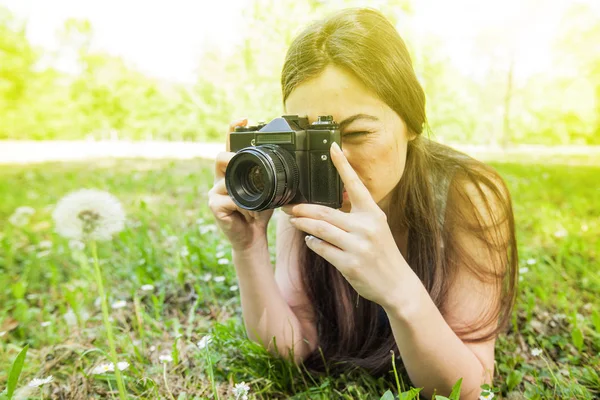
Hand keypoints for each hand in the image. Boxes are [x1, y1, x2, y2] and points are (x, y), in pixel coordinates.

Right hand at [207, 118, 273, 251]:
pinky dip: (244, 207)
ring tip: (256, 206)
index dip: (232, 130)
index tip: (242, 119)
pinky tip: (249, 214)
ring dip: (246, 192)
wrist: (252, 238)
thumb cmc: (259, 213)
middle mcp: (220, 179)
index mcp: (233, 172)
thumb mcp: (268, 191)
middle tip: (248, 166)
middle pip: (221, 157)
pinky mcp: (214, 206)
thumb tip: (288, 163)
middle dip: (234, 158)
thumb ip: (270, 176)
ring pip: (227, 180)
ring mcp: (215, 192)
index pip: (229, 146)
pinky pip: (229, 199)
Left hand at [281, 142, 408, 307]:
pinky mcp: (350, 264)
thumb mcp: (376, 229)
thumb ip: (357, 216)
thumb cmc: (382, 254)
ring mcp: (358, 246)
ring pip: (320, 229)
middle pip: (326, 211)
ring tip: (293, 220)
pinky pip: (322, 248)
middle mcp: (366, 227)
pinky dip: (313, 242)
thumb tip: (328, 206)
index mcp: (373, 214)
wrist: (397, 284)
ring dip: (302, 224)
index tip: (332, 147)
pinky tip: (310, 240)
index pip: (356, 184)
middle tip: (288, 205)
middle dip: (303, 208)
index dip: (343, 165)